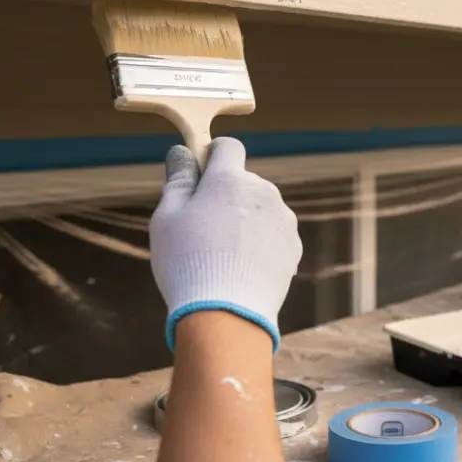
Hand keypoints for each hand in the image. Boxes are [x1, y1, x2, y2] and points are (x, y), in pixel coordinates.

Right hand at [150, 137, 301, 351]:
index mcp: (231, 180)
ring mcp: (283, 220)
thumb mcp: (167, 218)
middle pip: (244, 182)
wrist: (227, 314)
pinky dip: (259, 244)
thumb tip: (181, 151)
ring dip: (244, 220)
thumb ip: (178, 180)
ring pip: (259, 209)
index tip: (199, 177)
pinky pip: (272, 235)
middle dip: (225, 196)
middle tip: (202, 230)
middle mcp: (264, 192)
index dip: (212, 158)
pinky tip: (241, 269)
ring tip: (221, 256)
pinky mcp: (293, 247)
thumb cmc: (188, 263)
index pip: (228, 147)